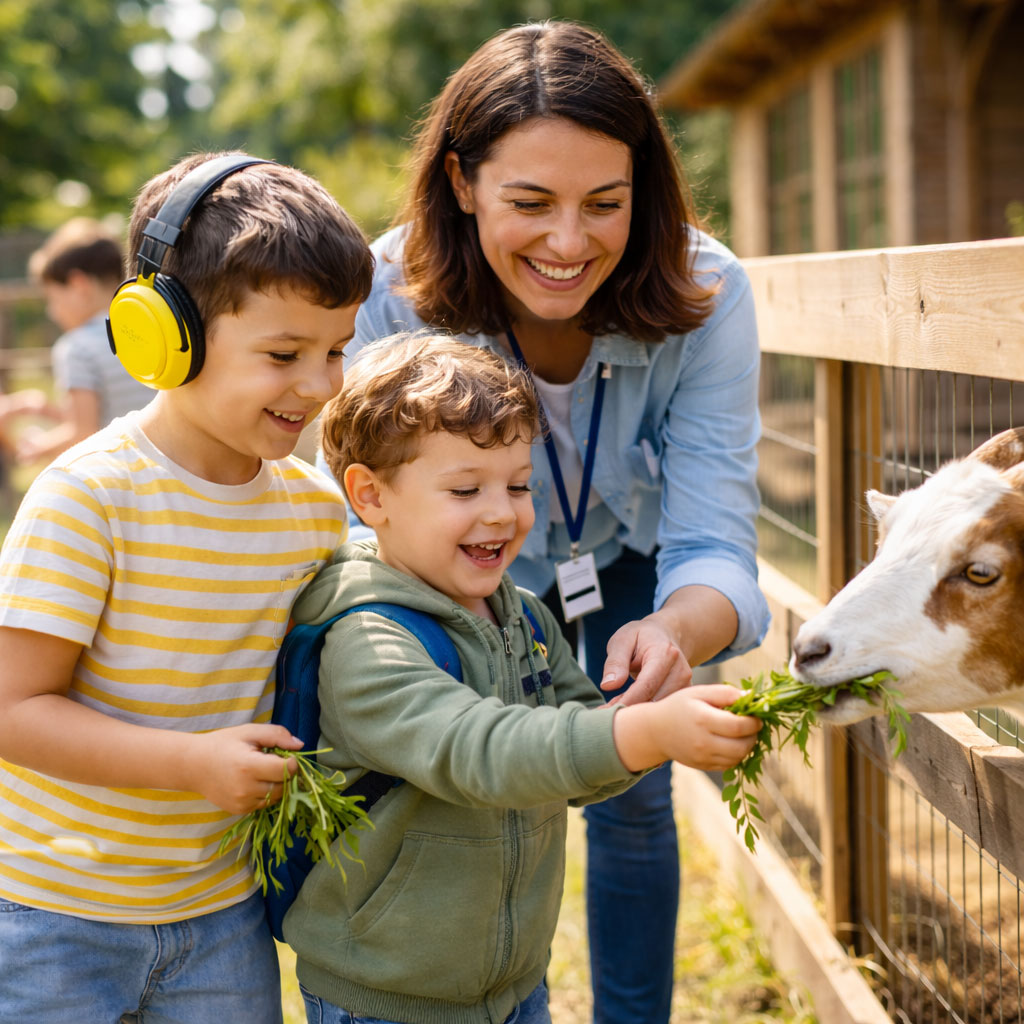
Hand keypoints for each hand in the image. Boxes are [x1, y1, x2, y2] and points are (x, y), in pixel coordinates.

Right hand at [185, 724, 303, 813]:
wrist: (194, 765)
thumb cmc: (224, 744)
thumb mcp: (250, 732)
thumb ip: (277, 735)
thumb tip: (300, 745)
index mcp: (249, 766)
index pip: (286, 770)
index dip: (292, 761)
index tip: (285, 754)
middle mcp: (246, 789)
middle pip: (284, 785)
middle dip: (286, 773)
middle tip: (274, 762)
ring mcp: (242, 803)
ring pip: (276, 797)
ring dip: (278, 785)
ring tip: (263, 771)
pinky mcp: (239, 811)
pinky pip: (264, 804)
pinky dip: (266, 794)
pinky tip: (255, 782)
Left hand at [600, 616, 691, 705]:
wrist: (665, 635)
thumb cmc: (641, 637)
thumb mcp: (622, 640)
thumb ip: (615, 662)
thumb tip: (608, 686)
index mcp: (665, 654)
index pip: (646, 685)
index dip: (627, 701)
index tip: (607, 712)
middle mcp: (680, 671)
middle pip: (653, 700)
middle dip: (629, 707)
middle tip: (606, 708)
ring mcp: (685, 685)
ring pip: (658, 708)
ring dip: (636, 711)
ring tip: (617, 701)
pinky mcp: (684, 696)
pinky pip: (663, 709)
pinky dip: (645, 711)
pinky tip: (632, 702)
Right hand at [613, 684, 758, 772]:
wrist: (656, 730)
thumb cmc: (680, 706)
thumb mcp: (699, 692)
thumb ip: (725, 693)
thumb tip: (751, 697)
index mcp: (703, 719)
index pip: (739, 726)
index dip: (754, 722)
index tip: (757, 716)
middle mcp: (703, 742)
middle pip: (742, 746)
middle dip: (754, 736)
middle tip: (754, 726)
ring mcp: (703, 757)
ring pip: (738, 758)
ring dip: (747, 747)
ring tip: (744, 734)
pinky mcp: (704, 766)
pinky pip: (729, 765)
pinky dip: (737, 755)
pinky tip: (733, 743)